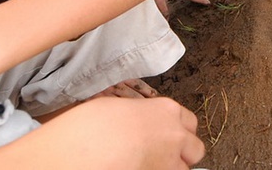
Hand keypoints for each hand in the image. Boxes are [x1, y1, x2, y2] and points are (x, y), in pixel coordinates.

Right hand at [10, 97, 204, 169]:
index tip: (169, 138)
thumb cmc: (88, 126)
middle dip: (183, 155)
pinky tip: (137, 169)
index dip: (179, 133)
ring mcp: (168, 162)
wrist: (76, 151)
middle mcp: (175, 135)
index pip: (190, 123)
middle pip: (195, 150)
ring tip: (146, 165)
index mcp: (166, 110)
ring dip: (169, 168)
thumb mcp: (119, 108)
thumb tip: (142, 124)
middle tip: (161, 158)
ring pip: (182, 169)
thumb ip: (142, 115)